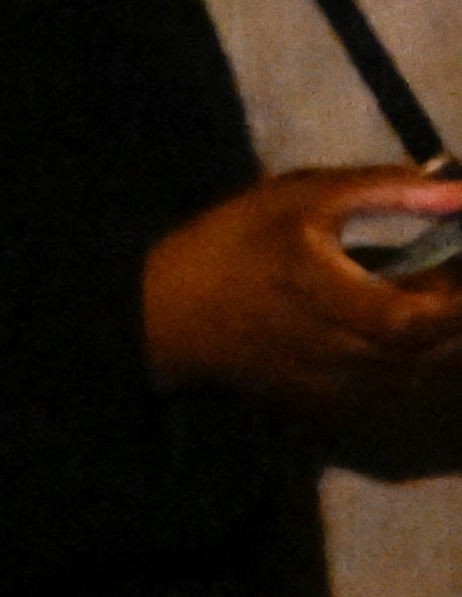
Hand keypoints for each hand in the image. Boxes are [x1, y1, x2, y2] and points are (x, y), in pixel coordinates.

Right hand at [144, 167, 461, 414]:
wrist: (164, 311)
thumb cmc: (232, 244)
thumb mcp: (299, 199)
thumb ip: (385, 190)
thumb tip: (460, 192)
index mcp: (339, 298)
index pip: (437, 315)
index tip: (457, 259)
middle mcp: (348, 355)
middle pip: (441, 350)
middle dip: (458, 314)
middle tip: (449, 274)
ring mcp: (342, 388)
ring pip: (425, 375)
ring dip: (444, 341)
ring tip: (429, 299)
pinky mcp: (333, 406)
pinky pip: (397, 390)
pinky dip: (415, 363)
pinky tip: (399, 333)